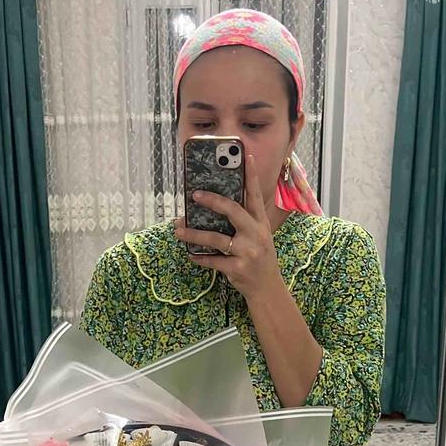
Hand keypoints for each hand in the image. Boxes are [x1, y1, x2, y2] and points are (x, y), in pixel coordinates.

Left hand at [174, 153, 283, 301]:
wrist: (267, 288)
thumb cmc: (259, 258)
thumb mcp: (259, 236)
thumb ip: (245, 221)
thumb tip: (217, 205)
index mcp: (261, 223)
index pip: (255, 195)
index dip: (251, 175)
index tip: (245, 156)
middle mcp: (256, 235)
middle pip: (233, 211)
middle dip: (212, 201)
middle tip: (195, 194)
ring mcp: (247, 252)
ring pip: (216, 238)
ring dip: (194, 234)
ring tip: (178, 229)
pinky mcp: (238, 269)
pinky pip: (213, 261)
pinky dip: (199, 258)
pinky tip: (190, 254)